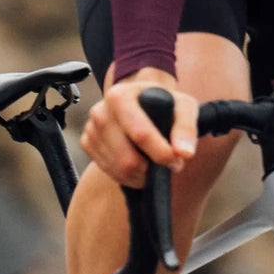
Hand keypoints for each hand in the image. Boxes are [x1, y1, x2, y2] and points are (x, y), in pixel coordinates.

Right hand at [80, 69, 198, 186]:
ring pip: (118, 169)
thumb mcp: (183, 107)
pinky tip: (140, 166)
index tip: (177, 161)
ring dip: (142, 175)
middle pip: (127, 158)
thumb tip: (184, 153)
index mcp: (120, 97)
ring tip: (155, 165)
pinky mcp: (87, 143)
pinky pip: (108, 171)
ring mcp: (91, 129)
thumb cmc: (164, 104)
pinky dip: (128, 176)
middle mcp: (100, 112)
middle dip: (151, 169)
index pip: (140, 135)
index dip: (161, 154)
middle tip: (168, 165)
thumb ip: (187, 128)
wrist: (143, 102)